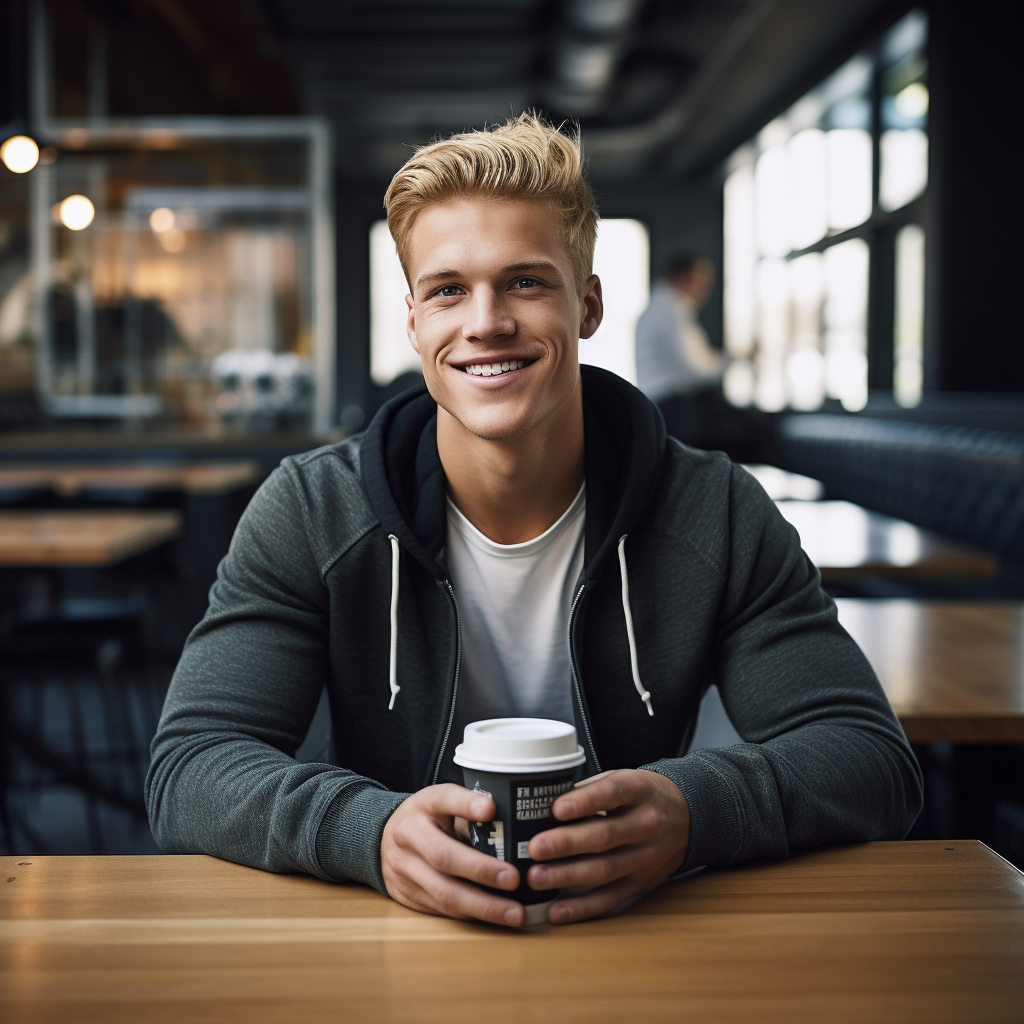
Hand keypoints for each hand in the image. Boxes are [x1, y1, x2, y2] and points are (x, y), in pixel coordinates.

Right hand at [381, 784, 525, 926]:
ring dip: (483, 906)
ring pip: (444, 892)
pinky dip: (472, 914)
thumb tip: (517, 822)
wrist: (383, 839)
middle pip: (443, 857)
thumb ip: (471, 808)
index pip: (443, 799)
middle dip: (481, 870)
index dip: (466, 804)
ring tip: (515, 913)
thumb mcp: (443, 802)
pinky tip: (496, 917)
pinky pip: (443, 909)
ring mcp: (405, 870)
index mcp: (424, 805)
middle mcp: (408, 836)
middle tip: (514, 879)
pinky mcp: (408, 896)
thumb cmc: (429, 818)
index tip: (491, 808)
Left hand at [526, 769, 689, 924]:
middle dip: (567, 844)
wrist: (688, 816)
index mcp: (639, 790)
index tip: (556, 809)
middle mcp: (646, 824)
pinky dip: (582, 908)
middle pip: (605, 836)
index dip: (584, 802)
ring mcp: (646, 857)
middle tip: (535, 847)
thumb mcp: (622, 779)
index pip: (611, 794)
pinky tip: (556, 910)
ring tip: (536, 877)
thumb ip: (588, 790)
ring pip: (605, 870)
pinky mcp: (641, 883)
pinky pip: (610, 899)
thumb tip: (542, 803)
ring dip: (567, 876)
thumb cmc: (641, 795)